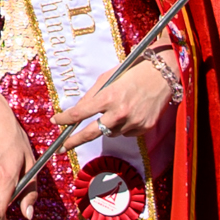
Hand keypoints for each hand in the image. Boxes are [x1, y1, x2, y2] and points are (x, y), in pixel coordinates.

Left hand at [50, 56, 175, 158]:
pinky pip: (126, 132)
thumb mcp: (108, 77)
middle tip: (62, 148)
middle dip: (74, 141)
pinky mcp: (144, 127)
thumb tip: (77, 110)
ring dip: (107, 126)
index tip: (56, 121)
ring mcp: (133, 122)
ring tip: (118, 109)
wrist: (163, 73)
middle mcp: (120, 112)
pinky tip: (131, 112)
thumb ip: (92, 95)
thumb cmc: (133, 72)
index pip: (79, 113)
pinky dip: (123, 125)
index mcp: (108, 97)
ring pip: (110, 133)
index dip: (64, 118)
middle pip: (90, 133)